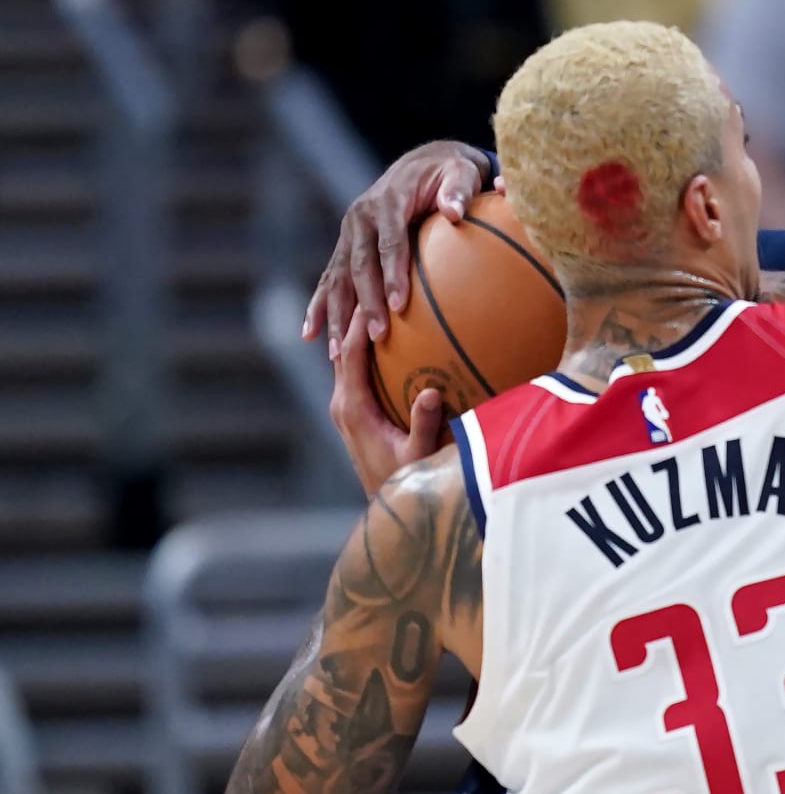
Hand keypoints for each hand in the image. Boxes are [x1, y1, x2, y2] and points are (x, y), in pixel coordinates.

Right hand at [303, 140, 491, 353]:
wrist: (424, 162)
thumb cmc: (451, 173)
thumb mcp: (462, 172)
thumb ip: (459, 190)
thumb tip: (454, 211)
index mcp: (388, 202)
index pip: (390, 242)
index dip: (393, 274)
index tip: (401, 306)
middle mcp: (360, 217)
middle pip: (360, 265)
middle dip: (367, 302)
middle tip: (378, 336)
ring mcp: (349, 232)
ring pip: (338, 277)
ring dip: (337, 314)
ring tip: (336, 350)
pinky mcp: (346, 245)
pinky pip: (330, 278)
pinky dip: (320, 306)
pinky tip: (312, 335)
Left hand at [329, 307, 445, 495]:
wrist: (390, 511)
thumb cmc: (407, 483)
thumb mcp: (419, 455)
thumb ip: (424, 425)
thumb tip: (432, 393)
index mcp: (353, 408)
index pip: (351, 354)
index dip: (360, 322)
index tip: (373, 291)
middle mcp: (342, 405)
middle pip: (343, 348)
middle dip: (355, 316)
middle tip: (371, 281)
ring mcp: (345, 409)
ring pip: (346, 359)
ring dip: (358, 332)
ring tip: (375, 301)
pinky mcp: (353, 414)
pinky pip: (355, 372)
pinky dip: (366, 352)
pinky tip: (386, 337)